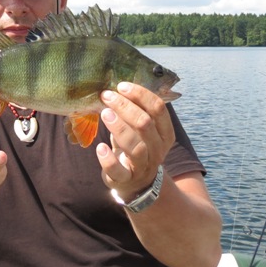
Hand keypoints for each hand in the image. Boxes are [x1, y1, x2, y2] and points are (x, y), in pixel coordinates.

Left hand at [96, 81, 174, 199]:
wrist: (135, 183)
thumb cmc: (135, 146)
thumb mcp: (141, 130)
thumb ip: (137, 110)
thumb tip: (119, 83)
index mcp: (165, 134)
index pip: (159, 109)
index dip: (141, 95)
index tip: (121, 86)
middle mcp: (158, 150)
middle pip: (145, 124)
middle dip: (125, 107)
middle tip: (106, 95)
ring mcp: (143, 166)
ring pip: (135, 146)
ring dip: (118, 127)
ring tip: (104, 113)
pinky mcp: (126, 179)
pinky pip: (118, 170)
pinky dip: (108, 158)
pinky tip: (100, 147)